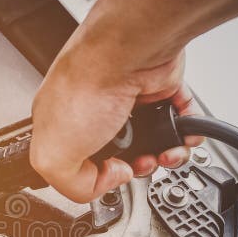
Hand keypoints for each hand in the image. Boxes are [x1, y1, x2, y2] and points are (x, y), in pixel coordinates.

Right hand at [30, 33, 202, 202]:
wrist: (126, 50)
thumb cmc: (86, 87)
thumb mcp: (53, 158)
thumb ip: (71, 185)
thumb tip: (105, 182)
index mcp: (60, 124)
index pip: (75, 164)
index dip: (93, 178)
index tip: (103, 175)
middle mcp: (92, 110)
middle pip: (118, 155)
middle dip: (134, 168)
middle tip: (137, 164)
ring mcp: (127, 100)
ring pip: (151, 141)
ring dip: (163, 154)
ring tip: (166, 153)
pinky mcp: (157, 90)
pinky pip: (177, 121)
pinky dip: (184, 133)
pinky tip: (181, 136)